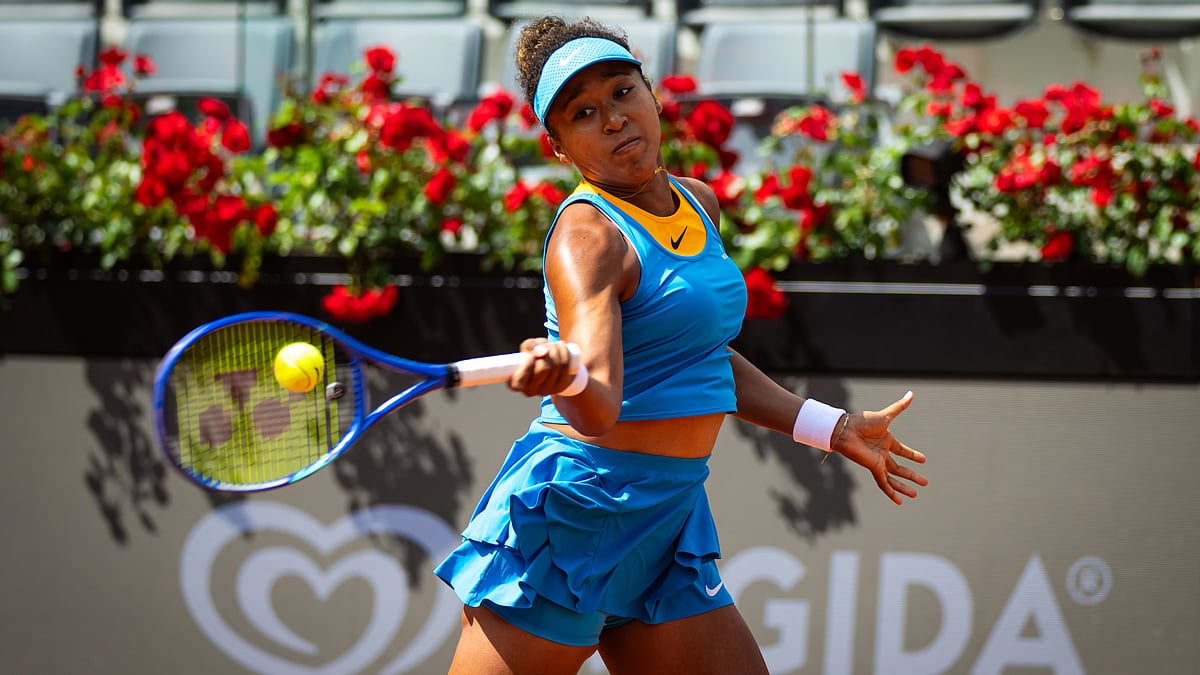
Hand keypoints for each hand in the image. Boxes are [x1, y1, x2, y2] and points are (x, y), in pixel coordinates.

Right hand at [508, 338, 576, 396]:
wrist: (549, 363)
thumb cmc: (534, 355)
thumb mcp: (527, 347)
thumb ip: (529, 346)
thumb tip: (543, 353)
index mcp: (516, 383)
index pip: (518, 383)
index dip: (526, 369)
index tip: (530, 357)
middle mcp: (530, 391)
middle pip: (543, 369)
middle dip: (546, 351)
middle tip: (545, 346)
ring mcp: (546, 391)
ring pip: (556, 365)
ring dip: (555, 349)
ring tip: (553, 345)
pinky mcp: (560, 387)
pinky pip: (565, 366)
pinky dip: (564, 352)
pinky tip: (561, 347)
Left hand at [832, 391, 927, 505]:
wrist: (846, 429)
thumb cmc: (863, 421)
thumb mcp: (886, 415)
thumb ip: (900, 407)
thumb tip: (912, 394)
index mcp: (886, 440)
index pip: (902, 451)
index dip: (912, 455)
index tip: (923, 459)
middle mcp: (882, 452)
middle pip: (899, 467)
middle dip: (912, 475)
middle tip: (925, 482)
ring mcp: (878, 461)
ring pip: (893, 477)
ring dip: (904, 486)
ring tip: (915, 494)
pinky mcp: (873, 467)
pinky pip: (883, 483)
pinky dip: (890, 492)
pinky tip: (898, 501)